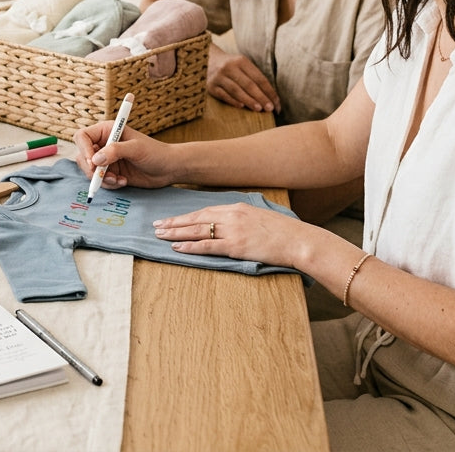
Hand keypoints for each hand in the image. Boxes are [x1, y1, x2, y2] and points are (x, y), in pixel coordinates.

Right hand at [71, 122, 176, 188]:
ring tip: (118, 179)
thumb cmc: (155, 153)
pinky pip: (100, 180)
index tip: (93, 163)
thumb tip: (95, 160)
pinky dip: (109, 184)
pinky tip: (123, 181)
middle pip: (83, 156)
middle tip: (104, 175)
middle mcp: (103, 144)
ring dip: (102, 179)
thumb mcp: (136, 149)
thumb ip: (115, 151)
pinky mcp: (111, 172)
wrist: (168, 169)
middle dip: (92, 169)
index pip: (82, 137)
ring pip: (89, 171)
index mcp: (107, 131)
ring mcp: (106, 159)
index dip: (84, 149)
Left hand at [151, 202, 305, 267]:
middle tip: (156, 226)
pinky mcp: (236, 246)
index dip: (184, 216)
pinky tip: (178, 248)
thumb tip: (224, 223)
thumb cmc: (282, 232)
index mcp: (236, 207)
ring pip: (197, 231)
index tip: (170, 219)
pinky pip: (207, 246)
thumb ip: (239, 218)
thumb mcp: (258, 217)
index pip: (203, 210)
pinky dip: (190, 246)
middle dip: (174, 222)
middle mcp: (231, 216)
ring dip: (177, 233)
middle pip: (195, 218)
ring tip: (160, 235)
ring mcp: (233, 231)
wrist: (299, 240)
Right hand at [207, 45, 280, 112]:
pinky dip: (233, 101)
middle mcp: (229, 67)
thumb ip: (254, 78)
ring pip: (236, 90)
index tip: (276, 104)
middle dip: (261, 97)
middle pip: (249, 84)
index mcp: (241, 61)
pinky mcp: (210, 86)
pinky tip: (241, 106)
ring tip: (259, 109)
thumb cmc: (231, 67)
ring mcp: (218, 77)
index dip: (269, 92)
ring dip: (249, 100)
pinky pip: (223, 95)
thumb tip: (270, 98)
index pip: (259, 78)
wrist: (206, 60)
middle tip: (270, 108)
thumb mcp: (242, 66)